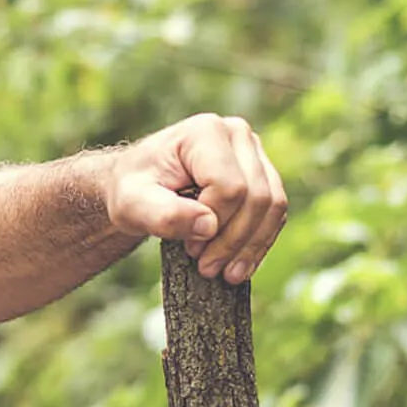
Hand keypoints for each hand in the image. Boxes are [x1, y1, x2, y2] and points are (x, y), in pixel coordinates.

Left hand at [102, 114, 287, 281]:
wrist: (139, 187)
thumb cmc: (133, 191)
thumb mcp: (132, 205)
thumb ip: (163, 215)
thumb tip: (208, 226)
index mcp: (205, 132)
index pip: (229, 186)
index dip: (214, 223)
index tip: (189, 248)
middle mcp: (237, 134)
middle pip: (257, 197)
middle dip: (234, 241)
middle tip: (207, 268)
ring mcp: (254, 153)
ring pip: (273, 206)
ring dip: (252, 246)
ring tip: (226, 274)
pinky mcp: (262, 175)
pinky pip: (275, 213)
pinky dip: (259, 242)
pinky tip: (239, 265)